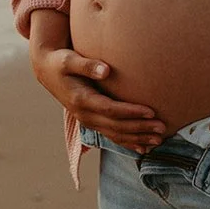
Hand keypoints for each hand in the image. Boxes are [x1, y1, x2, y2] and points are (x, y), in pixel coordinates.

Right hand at [31, 46, 166, 151]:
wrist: (47, 71)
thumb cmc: (61, 62)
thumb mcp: (69, 60)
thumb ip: (87, 65)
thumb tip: (106, 70)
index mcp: (81, 100)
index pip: (110, 109)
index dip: (131, 112)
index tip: (151, 111)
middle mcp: (85, 114)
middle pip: (116, 126)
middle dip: (140, 129)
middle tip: (162, 128)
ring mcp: (88, 120)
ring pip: (116, 134)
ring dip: (137, 139)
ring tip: (159, 140)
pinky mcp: (92, 121)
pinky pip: (111, 136)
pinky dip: (127, 143)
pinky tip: (143, 149)